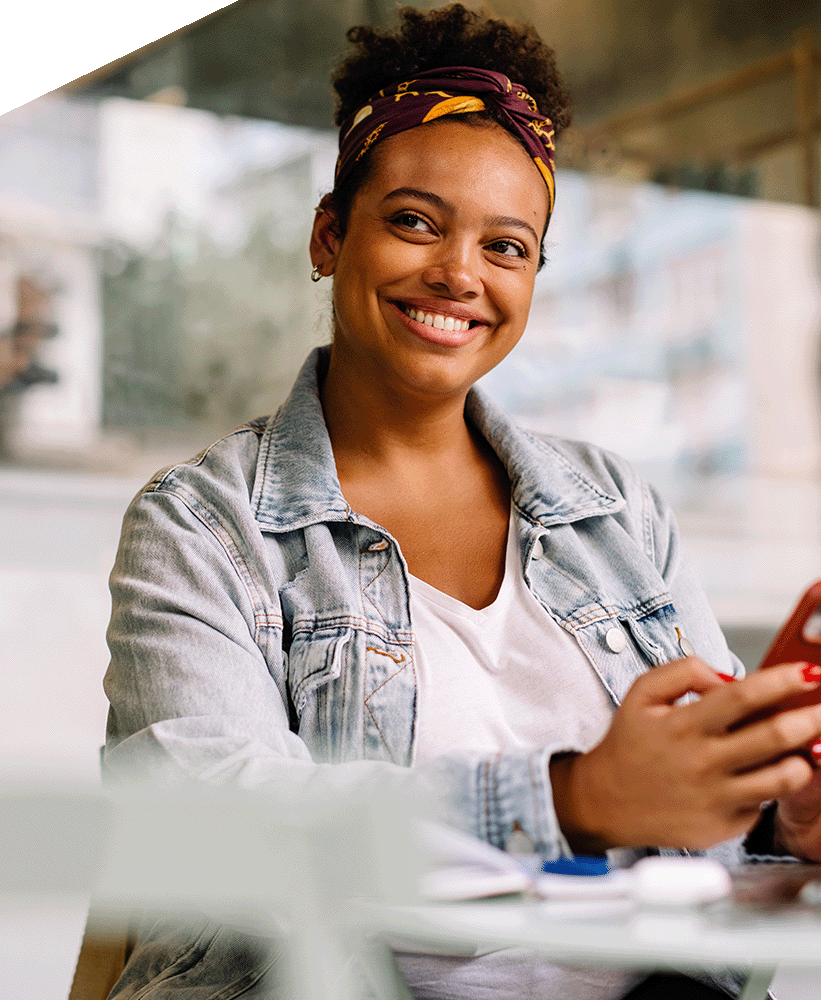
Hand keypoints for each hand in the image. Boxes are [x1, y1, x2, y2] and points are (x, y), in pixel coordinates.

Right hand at [550, 658, 820, 852]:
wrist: (605, 802)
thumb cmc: (628, 744)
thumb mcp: (641, 693)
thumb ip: (682, 671)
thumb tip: (725, 675)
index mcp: (683, 725)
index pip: (742, 696)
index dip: (780, 680)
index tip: (807, 672)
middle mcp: (702, 762)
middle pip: (772, 736)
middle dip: (809, 718)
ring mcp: (714, 798)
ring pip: (781, 778)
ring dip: (803, 759)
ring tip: (808, 747)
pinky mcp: (722, 827)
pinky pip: (762, 804)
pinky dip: (771, 786)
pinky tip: (768, 773)